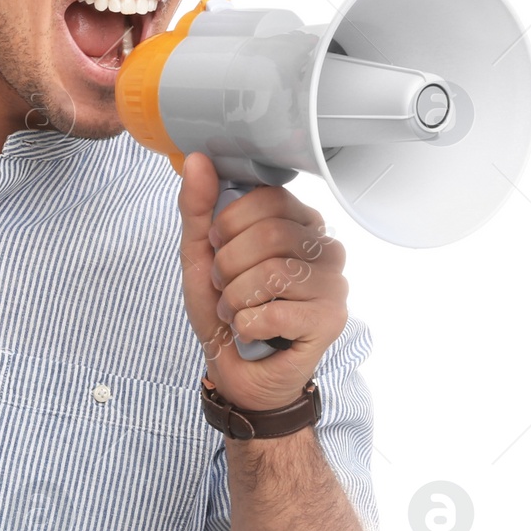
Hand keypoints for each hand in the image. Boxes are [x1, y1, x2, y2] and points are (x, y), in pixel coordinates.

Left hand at [176, 151, 348, 409]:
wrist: (236, 371)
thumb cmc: (225, 311)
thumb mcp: (200, 255)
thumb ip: (198, 208)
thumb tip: (197, 160)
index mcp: (296, 223)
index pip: (267, 197)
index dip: (228, 224)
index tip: (218, 249)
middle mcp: (323, 247)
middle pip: (270, 233)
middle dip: (227, 266)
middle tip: (225, 288)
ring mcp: (333, 283)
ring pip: (272, 273)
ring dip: (235, 299)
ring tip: (237, 312)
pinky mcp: (331, 319)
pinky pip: (275, 311)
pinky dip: (247, 325)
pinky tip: (252, 331)